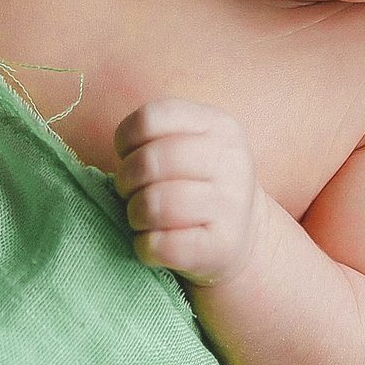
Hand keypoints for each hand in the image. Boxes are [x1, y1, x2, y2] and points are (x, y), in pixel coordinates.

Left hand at [115, 100, 263, 287]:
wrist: (243, 233)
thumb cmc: (199, 184)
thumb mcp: (191, 144)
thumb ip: (156, 136)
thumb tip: (120, 155)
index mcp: (217, 125)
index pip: (151, 118)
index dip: (126, 140)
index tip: (129, 156)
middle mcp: (230, 160)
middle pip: (151, 161)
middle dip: (126, 180)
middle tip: (130, 193)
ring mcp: (231, 205)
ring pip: (156, 205)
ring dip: (135, 215)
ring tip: (142, 218)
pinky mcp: (224, 246)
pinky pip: (163, 245)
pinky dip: (145, 246)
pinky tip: (153, 243)